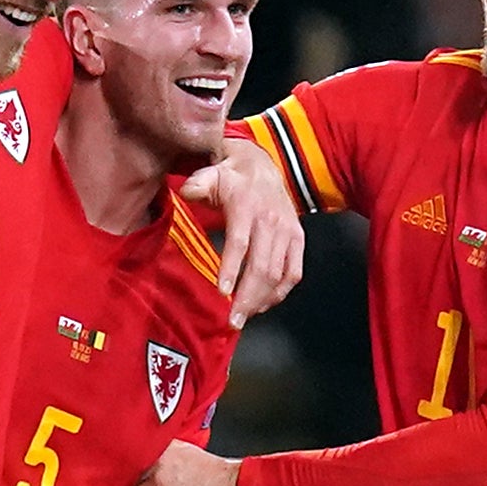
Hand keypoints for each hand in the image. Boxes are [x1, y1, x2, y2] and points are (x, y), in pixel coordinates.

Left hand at [182, 138, 303, 327]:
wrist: (261, 165)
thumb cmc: (231, 176)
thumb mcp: (211, 174)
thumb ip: (198, 183)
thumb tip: (188, 191)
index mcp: (247, 207)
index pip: (240, 242)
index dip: (231, 269)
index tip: (222, 293)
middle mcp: (271, 221)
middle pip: (262, 266)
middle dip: (248, 297)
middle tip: (233, 320)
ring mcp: (287, 231)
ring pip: (278, 274)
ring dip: (262, 299)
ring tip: (245, 316)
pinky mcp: (298, 239)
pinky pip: (294, 272)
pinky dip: (281, 292)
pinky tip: (264, 304)